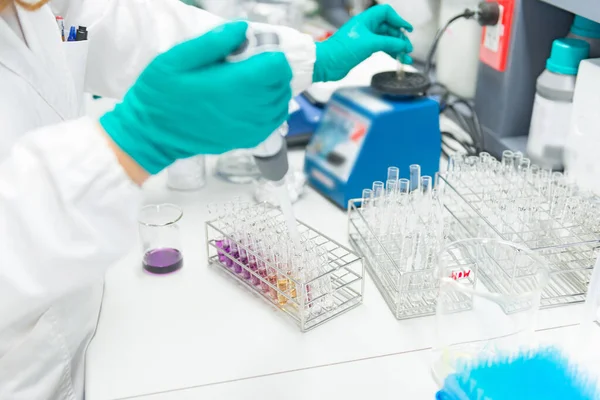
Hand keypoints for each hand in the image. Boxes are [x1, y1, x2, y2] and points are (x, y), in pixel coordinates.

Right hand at [100, 21, 292, 174]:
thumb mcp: (176, 59)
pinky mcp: (246, 140)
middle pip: (281, 84)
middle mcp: (245, 109)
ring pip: (281, 104)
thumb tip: (242, 28)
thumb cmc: (160, 95)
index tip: (256, 53)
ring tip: (254, 83)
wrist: (153, 134)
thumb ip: (212, 42)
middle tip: (252, 66)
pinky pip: (274, 123)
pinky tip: (256, 102)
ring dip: (274, 90)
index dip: (271, 55)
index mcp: (231, 85)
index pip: (277, 67)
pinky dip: (273, 110)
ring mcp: (248, 128)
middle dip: (273, 71)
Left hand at [313, 4, 412, 81]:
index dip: (398, 20)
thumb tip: (404, 45)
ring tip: (406, 57)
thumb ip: (389, 43)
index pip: (387, 13)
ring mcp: (365, 38)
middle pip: (389, 28)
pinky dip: (390, 53)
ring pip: (386, 40)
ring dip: (397, 48)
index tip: (408, 30)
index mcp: (366, 19)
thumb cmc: (343, 49)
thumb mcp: (370, 43)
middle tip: (408, 48)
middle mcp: (366, 27)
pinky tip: (397, 59)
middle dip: (399, 38)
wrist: (327, 63)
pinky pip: (381, 48)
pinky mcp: (364, 50)